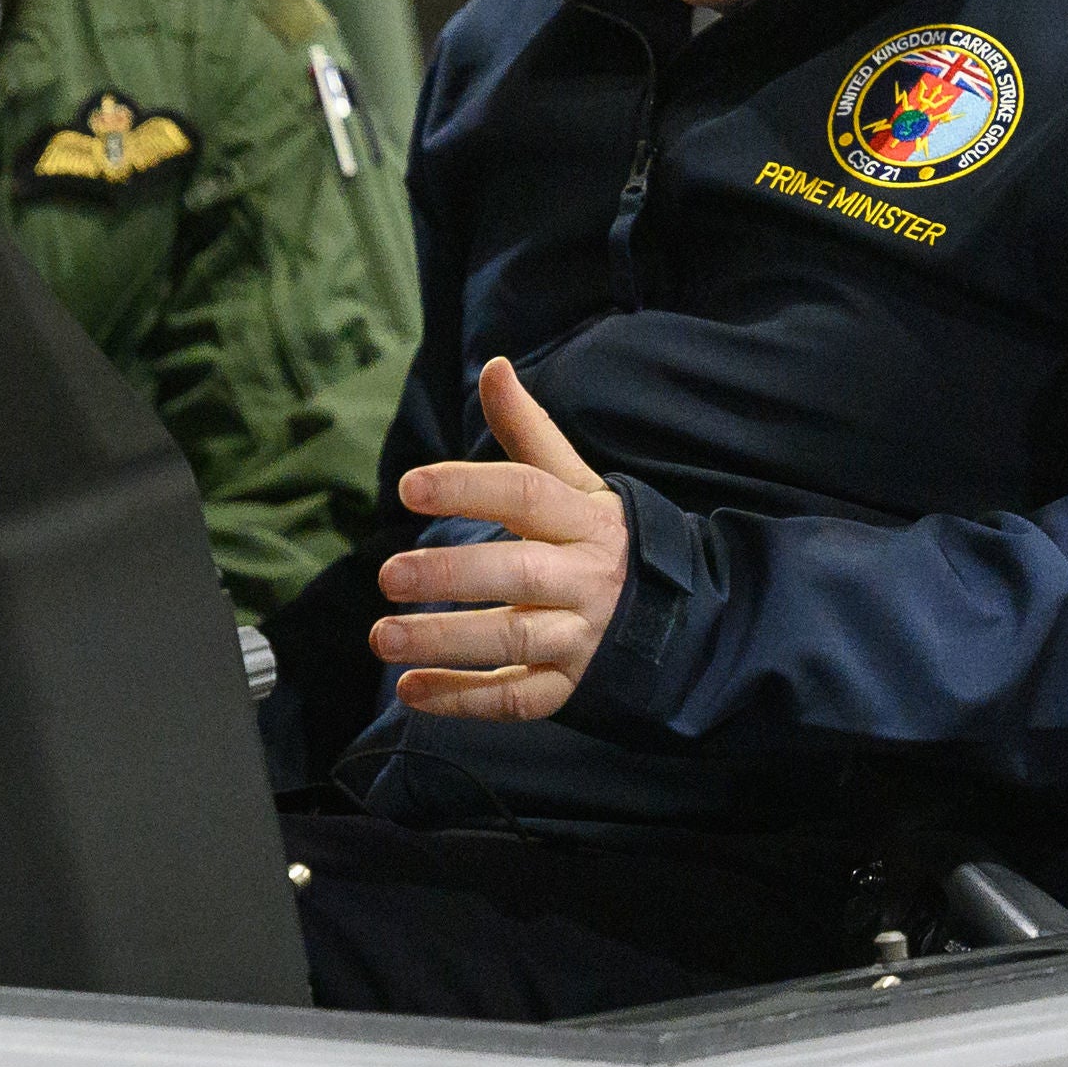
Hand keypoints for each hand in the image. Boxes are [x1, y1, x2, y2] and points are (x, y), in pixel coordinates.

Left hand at [372, 357, 629, 721]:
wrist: (686, 618)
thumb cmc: (607, 541)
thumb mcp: (579, 483)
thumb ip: (529, 431)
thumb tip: (493, 366)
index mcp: (583, 520)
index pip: (526, 494)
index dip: (468, 486)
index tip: (408, 486)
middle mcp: (584, 578)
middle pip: (516, 573)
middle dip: (450, 575)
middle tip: (387, 575)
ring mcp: (580, 638)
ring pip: (512, 641)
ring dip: (445, 641)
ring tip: (382, 637)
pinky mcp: (572, 687)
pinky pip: (517, 700)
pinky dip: (462, 699)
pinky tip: (411, 691)